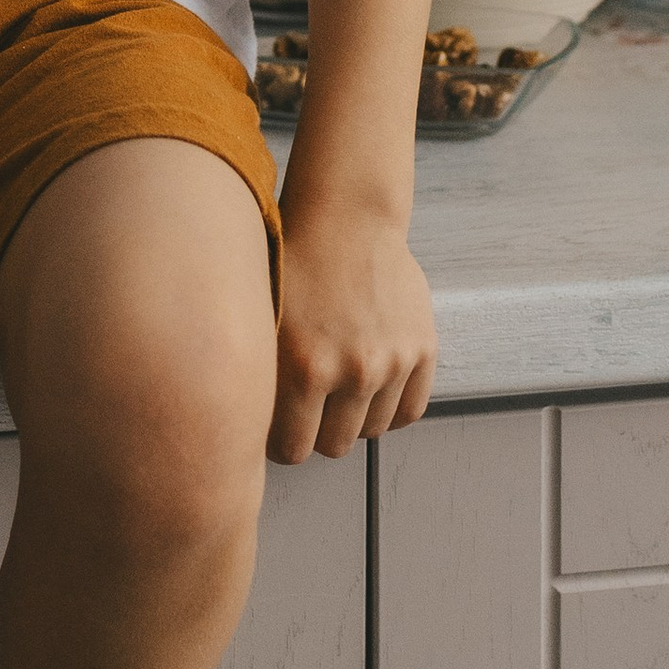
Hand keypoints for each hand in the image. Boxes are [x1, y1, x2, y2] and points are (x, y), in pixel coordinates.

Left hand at [269, 207, 435, 461]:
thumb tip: (246, 430)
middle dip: (316, 435)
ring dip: (352, 421)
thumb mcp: (262, 322)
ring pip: (371, 430)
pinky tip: (369, 396)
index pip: (293, 449)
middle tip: (307, 415)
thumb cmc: (294, 266)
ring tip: (336, 396)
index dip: (282, 446)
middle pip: (334, 445)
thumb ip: (262, 380)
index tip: (280, 435)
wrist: (347, 218)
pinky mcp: (423, 350)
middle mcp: (353, 371)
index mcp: (304, 369)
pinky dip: (389, 411)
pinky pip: (409, 411)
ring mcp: (393, 362)